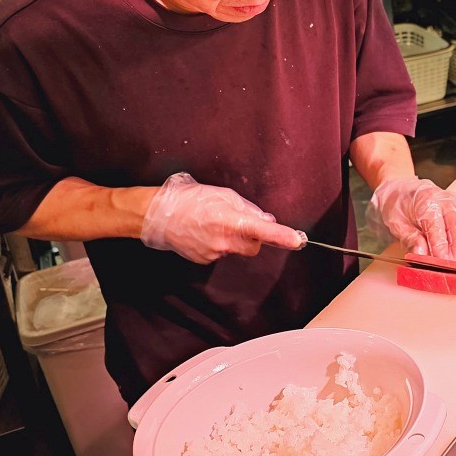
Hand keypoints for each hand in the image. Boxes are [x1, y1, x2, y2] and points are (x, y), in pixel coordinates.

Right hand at [140, 173, 304, 263]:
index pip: (264, 232)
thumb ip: (247, 209)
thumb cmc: (189, 199)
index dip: (283, 237)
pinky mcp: (204, 260)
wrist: (157, 215)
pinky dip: (218, 243)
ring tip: (213, 223)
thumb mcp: (223, 195)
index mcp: (231, 221)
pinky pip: (221, 253)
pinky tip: (204, 232)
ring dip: (233, 239)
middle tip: (239, 221)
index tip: (298, 240)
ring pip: (236, 249)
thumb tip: (265, 220)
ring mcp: (214, 253)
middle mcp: (224, 241)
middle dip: (253, 237)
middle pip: (254, 246)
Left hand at [368, 177, 455, 259]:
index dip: (440, 247)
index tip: (441, 262)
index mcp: (425, 199)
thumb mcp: (395, 222)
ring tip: (455, 262)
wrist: (400, 188)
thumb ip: (409, 238)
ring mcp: (455, 202)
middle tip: (451, 266)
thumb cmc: (396, 204)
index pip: (436, 227)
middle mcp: (444, 198)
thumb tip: (421, 254)